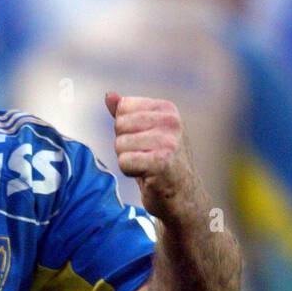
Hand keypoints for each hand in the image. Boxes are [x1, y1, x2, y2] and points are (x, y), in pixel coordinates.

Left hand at [105, 92, 202, 222]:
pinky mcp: (161, 162)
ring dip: (128, 160)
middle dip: (125, 145)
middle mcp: (170, 121)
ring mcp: (167, 141)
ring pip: (120, 145)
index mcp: (167, 109)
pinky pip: (124, 162)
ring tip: (147, 166)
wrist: (183, 195)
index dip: (126, 129)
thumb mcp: (146, 133)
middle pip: (119, 126)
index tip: (144, 142)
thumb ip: (127, 113)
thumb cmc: (162, 164)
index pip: (123, 108)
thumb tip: (109, 95)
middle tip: (145, 157)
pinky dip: (130, 172)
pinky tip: (147, 175)